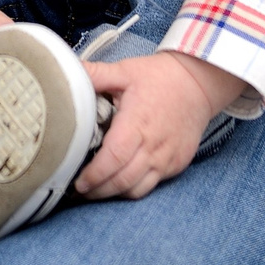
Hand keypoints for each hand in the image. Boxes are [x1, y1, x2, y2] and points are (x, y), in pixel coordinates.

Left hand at [75, 52, 245, 200]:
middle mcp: (154, 146)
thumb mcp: (124, 71)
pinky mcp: (176, 164)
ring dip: (114, 194)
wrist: (198, 84)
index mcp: (137, 123)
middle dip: (98, 191)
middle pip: (122, 181)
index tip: (77, 181)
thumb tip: (65, 72)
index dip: (94, 175)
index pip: (113, 158)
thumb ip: (94, 75)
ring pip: (136, 189)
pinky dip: (132, 189)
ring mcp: (167, 158)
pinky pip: (151, 186)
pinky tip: (117, 183)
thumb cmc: (159, 77)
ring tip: (94, 191)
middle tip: (78, 190)